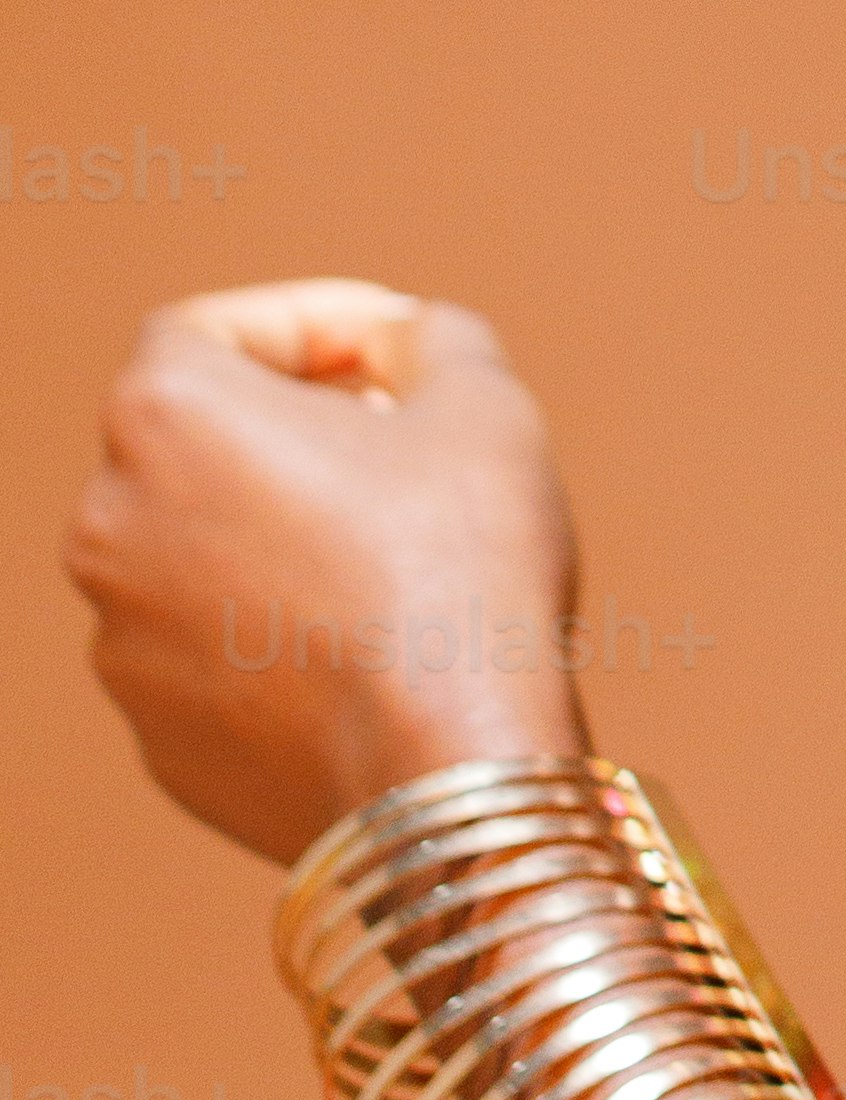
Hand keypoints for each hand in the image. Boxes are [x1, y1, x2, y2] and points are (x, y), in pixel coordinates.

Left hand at [64, 283, 586, 865]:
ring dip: (284, 533)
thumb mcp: (481, 396)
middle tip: (408, 448)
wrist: (448, 775)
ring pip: (204, 553)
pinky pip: (216, 654)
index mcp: (164, 417)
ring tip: (401, 557)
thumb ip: (425, 338)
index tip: (394, 354)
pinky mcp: (157, 739)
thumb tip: (396, 353)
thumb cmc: (460, 565)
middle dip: (298, 431)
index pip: (213, 330)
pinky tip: (374, 647)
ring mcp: (120, 646)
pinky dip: (276, 633)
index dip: (313, 324)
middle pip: (199, 444)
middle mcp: (109, 526)